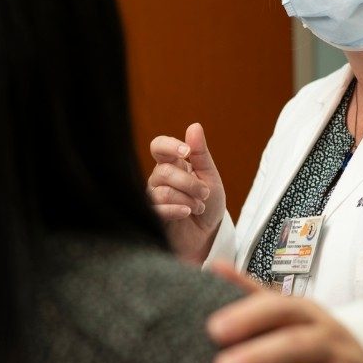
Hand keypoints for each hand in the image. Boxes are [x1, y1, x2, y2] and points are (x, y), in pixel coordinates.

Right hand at [147, 123, 226, 264]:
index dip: (169, 145)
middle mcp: (158, 179)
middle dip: (190, 183)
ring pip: (163, 191)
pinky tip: (187, 212)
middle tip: (205, 194)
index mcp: (172, 165)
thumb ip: (200, 153)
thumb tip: (194, 126)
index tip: (186, 151)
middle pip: (164, 171)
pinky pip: (157, 208)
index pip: (158, 146)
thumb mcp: (210, 176)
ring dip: (187, 199)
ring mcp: (153, 198)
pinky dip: (177, 209)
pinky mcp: (153, 217)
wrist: (208, 236)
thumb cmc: (208, 205)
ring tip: (198, 207)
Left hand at [206, 262, 362, 362]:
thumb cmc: (313, 337)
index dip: (248, 317)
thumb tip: (211, 266)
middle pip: (297, 347)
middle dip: (261, 359)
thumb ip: (252, 294)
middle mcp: (330, 342)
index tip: (213, 330)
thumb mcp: (290, 312)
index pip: (279, 309)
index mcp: (308, 314)